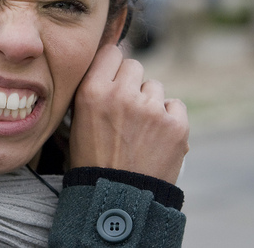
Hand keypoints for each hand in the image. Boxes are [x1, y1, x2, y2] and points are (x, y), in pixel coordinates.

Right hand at [69, 44, 188, 184]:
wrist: (118, 200)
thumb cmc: (93, 162)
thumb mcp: (77, 122)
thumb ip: (92, 91)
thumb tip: (107, 66)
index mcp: (92, 92)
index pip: (111, 53)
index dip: (112, 65)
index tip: (113, 77)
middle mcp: (122, 95)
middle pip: (134, 66)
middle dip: (131, 82)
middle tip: (126, 107)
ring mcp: (151, 109)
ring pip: (154, 86)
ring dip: (149, 101)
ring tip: (140, 129)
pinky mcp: (176, 124)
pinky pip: (175, 104)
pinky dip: (169, 117)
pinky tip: (157, 136)